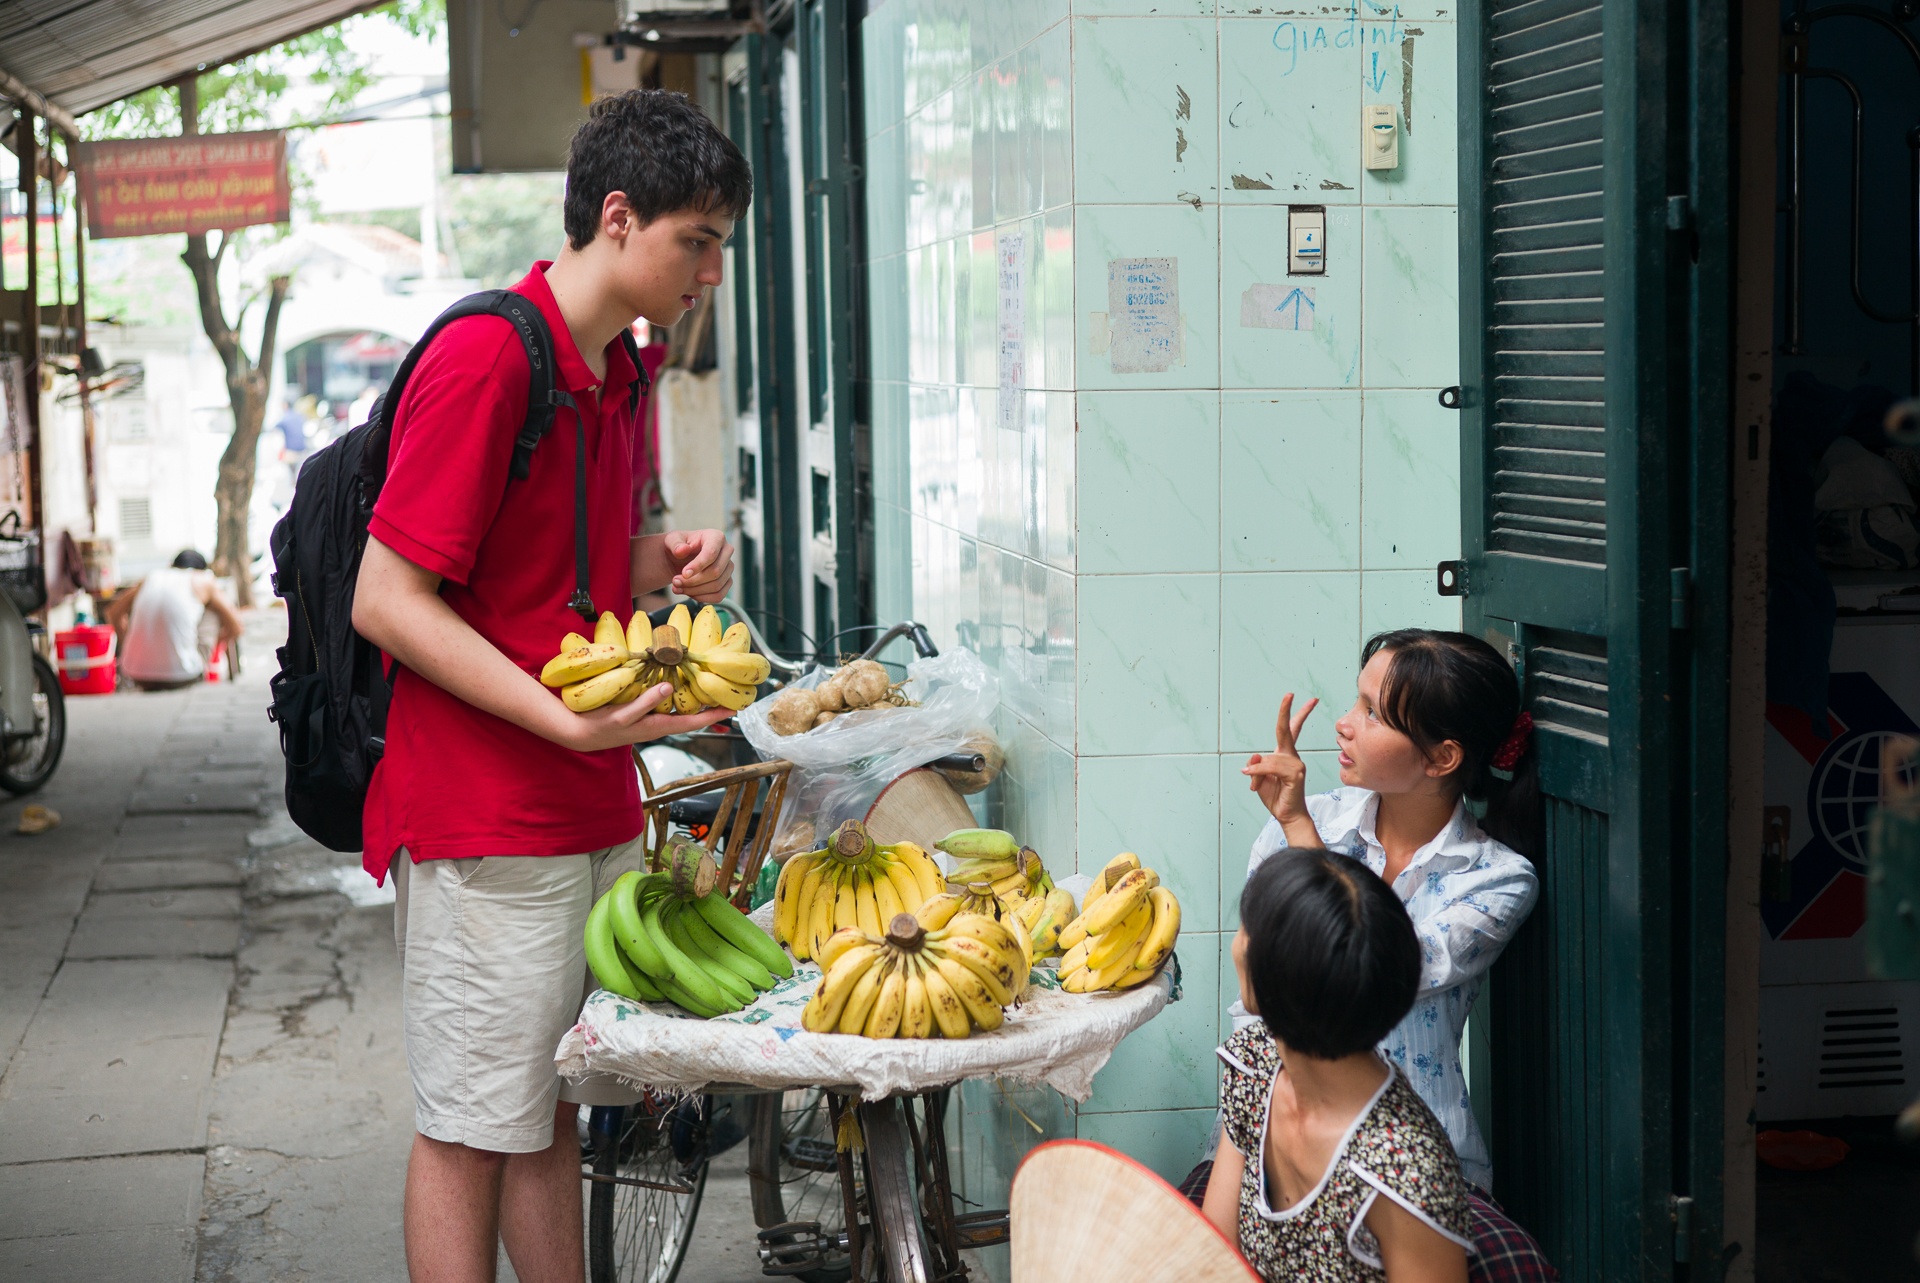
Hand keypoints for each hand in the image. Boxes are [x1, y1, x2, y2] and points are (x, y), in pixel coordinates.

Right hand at [553, 682, 733, 750]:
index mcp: (658, 727)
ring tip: (712, 685)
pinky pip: (667, 703)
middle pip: (693, 715)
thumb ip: (646, 702)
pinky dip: (678, 693)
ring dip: (697, 699)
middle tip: (730, 693)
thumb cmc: (600, 725)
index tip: (735, 708)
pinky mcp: (643, 712)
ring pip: (681, 708)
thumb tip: (669, 687)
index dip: (715, 714)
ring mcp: (652, 719)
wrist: (578, 732)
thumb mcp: (623, 714)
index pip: (694, 721)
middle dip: (712, 706)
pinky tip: (680, 682)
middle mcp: (659, 724)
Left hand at [663, 530, 733, 603]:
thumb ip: (675, 544)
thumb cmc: (679, 546)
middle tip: (676, 582)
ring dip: (695, 591)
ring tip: (678, 587)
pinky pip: (719, 595)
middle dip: (693, 581)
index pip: (711, 554)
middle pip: (716, 572)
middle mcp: (727, 551)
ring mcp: (729, 567)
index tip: (683, 574)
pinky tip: (689, 593)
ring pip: (717, 585)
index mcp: (716, 537)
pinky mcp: (727, 581)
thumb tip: (682, 550)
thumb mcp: (672, 540)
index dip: (698, 566)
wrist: (682, 558)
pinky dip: (702, 598)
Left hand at [1242, 693, 1319, 846]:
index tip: (1292, 696)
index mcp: (1284, 754)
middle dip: (1289, 711)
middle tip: (1289, 694)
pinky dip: (1259, 773)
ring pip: (1270, 758)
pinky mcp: (1296, 774)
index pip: (1288, 729)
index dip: (1290, 713)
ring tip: (1255, 785)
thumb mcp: (1258, 778)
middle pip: (1288, 730)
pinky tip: (1254, 784)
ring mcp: (1296, 764)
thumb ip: (1256, 765)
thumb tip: (1256, 757)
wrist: (1286, 815)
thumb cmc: (1275, 796)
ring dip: (1257, 772)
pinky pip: (1272, 767)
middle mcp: (1292, 756)